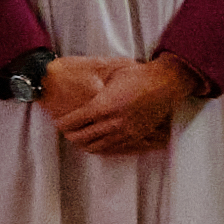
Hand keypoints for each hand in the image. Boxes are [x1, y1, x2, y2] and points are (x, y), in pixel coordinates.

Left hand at [44, 55, 195, 155]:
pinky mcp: (135, 138)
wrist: (165, 84)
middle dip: (70, 135)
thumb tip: (76, 81)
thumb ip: (95, 83)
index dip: (63, 124)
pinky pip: (112, 150)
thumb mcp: (111, 73)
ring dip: (84, 144)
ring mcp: (125, 133)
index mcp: (104, 106)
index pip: (74, 122)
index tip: (59, 122)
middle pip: (82, 138)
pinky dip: (100, 148)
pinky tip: (97, 143)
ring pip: (96, 147)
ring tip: (79, 138)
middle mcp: (113, 123)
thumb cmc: (138, 76)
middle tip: (66, 130)